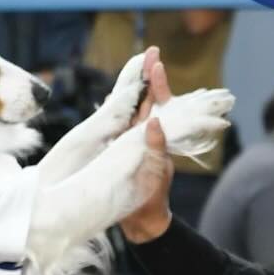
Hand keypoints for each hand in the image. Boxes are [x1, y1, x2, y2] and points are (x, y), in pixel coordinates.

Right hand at [119, 49, 174, 243]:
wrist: (140, 222)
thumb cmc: (152, 197)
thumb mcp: (157, 170)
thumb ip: (156, 147)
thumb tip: (154, 122)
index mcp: (158, 136)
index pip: (160, 104)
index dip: (158, 83)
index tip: (156, 63)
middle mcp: (145, 135)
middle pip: (146, 100)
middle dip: (147, 77)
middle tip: (150, 52)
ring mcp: (130, 141)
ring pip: (131, 110)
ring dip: (133, 89)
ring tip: (135, 66)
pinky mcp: (118, 151)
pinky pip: (117, 126)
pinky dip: (117, 111)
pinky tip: (113, 98)